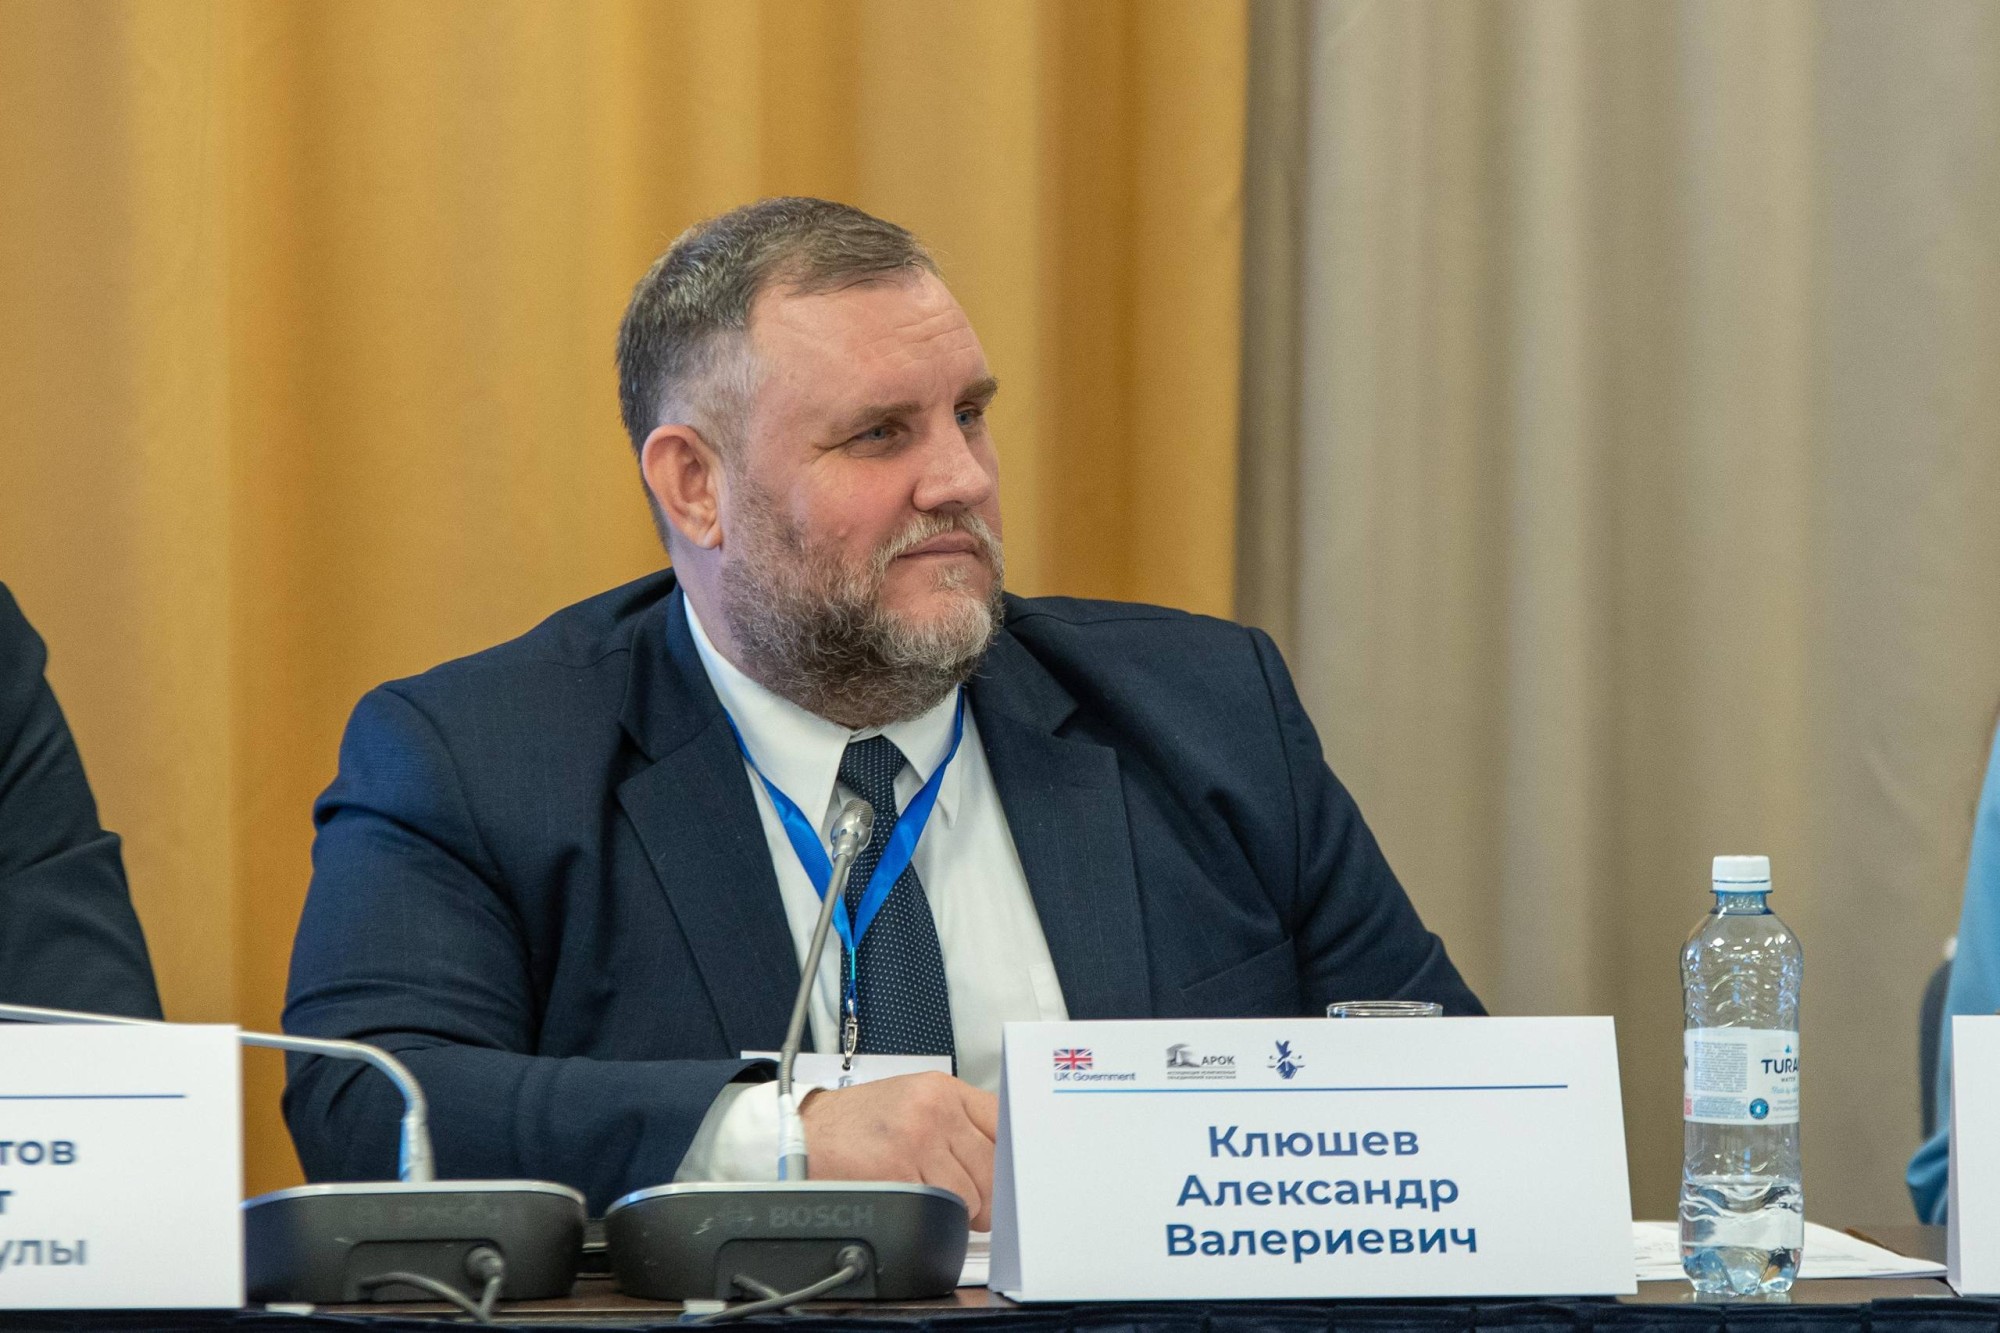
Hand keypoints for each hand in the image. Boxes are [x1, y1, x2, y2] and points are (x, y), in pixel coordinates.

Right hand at [798, 1072, 998, 1227]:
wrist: (806, 1131)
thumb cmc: (862, 1122)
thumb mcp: (914, 1101)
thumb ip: (959, 1123)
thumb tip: (1002, 1164)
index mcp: (944, 1090)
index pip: (1004, 1123)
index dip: (1011, 1159)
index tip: (1010, 1177)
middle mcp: (934, 1110)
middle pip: (993, 1168)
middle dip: (986, 1195)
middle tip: (969, 1202)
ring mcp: (916, 1140)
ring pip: (971, 1196)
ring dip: (958, 1210)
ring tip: (934, 1199)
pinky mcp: (897, 1171)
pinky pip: (938, 1209)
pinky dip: (931, 1216)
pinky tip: (913, 1202)